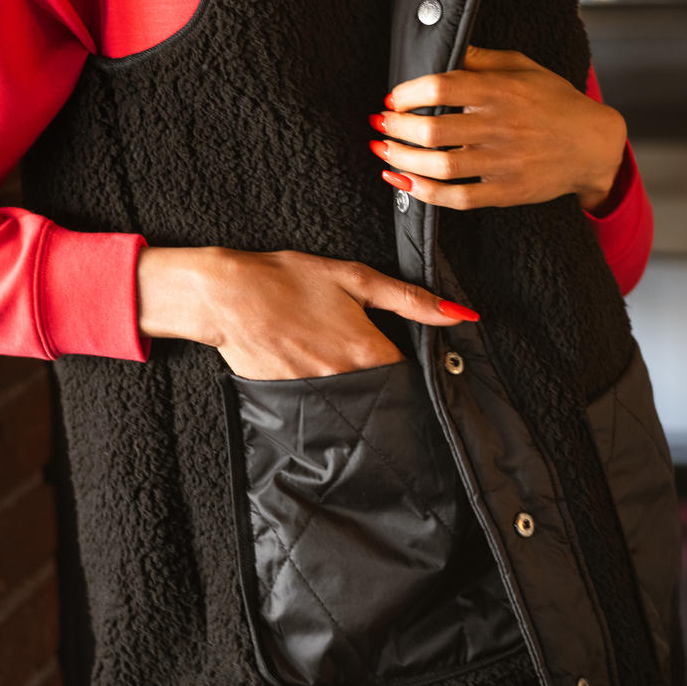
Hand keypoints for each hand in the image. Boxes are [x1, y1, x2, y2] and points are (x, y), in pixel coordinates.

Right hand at [135, 245, 478, 380]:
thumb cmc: (288, 280)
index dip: (413, 364)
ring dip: (353, 386)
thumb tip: (460, 314)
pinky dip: (323, 392)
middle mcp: (348, 382)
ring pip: (353, 402)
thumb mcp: (353, 278)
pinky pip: (322, 408)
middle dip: (383, 378)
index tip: (403, 351)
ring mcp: (319, 397)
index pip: (411, 375)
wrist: (226, 297)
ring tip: (331, 355)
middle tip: (357, 350)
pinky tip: (308, 364)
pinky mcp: (293, 404)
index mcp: (368, 351)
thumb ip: (408, 298)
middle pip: (384, 392)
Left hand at [369, 45, 627, 211]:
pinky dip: (424, 192)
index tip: (392, 98)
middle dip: (395, 127)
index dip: (407, 93)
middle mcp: (501, 126)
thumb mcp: (523, 67)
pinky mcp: (506, 192)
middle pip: (433, 130)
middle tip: (379, 124)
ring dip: (402, 159)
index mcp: (502, 91)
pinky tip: (403, 181)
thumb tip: (444, 48)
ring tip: (382, 150)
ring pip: (441, 166)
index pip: (441, 88)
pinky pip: (457, 198)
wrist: (593, 145)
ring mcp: (504, 162)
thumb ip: (481, 59)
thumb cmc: (553, 101)